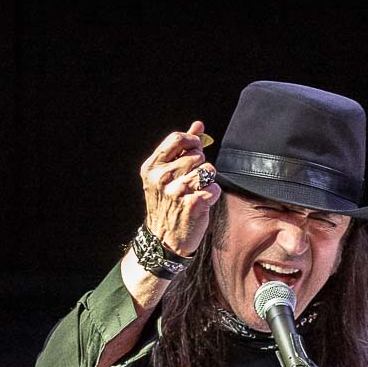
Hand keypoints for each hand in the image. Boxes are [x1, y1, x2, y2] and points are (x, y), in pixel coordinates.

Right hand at [140, 119, 220, 256]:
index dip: (192, 140)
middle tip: (192, 182)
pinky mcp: (193, 204)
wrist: (163, 241)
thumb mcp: (165, 176)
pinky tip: (202, 203)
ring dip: (208, 181)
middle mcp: (162, 178)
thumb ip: (182, 149)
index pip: (177, 138)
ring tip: (197, 192)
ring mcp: (177, 191)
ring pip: (208, 170)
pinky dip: (213, 195)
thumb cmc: (167, 206)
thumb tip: (198, 125)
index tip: (197, 148)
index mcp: (152, 168)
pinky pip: (215, 188)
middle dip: (200, 165)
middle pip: (196, 155)